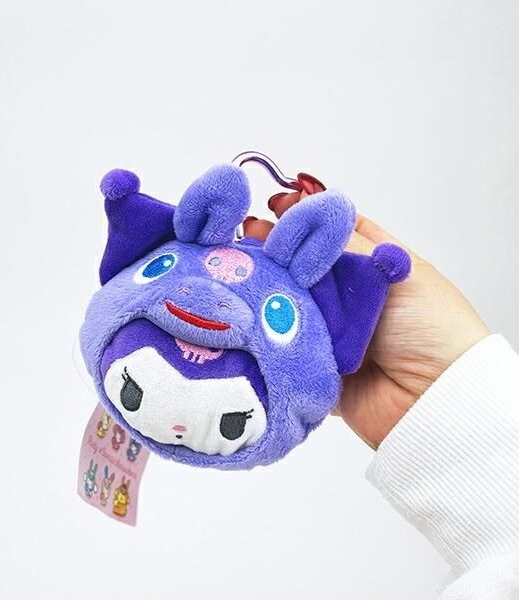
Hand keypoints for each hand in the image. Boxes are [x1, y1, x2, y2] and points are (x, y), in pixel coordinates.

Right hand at [243, 188, 488, 448]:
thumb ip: (344, 244)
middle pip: (303, 267)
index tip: (275, 208)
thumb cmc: (430, 327)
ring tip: (238, 269)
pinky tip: (244, 310)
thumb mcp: (393, 268)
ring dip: (266, 290)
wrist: (434, 399)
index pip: (331, 234)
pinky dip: (266, 330)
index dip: (303, 220)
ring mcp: (330, 330)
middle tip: (246, 238)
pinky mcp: (314, 363)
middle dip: (275, 253)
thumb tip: (302, 210)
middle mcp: (349, 296)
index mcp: (372, 266)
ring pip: (289, 303)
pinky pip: (284, 343)